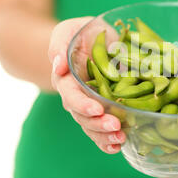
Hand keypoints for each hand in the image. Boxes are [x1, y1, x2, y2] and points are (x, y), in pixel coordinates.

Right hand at [48, 17, 125, 153]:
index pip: (70, 95)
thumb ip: (60, 45)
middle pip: (82, 116)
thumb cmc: (79, 33)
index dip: (82, 104)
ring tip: (120, 139)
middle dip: (98, 124)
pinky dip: (108, 141)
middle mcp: (75, 96)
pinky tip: (118, 146)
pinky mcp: (102, 110)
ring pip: (92, 126)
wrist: (90, 39)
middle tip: (116, 127)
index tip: (97, 109)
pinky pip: (101, 129)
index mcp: (66, 79)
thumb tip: (58, 67)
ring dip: (105, 136)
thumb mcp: (68, 31)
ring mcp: (89, 105)